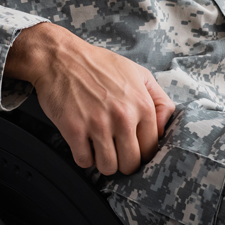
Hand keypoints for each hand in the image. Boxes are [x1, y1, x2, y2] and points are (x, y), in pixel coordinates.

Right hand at [5, 23, 172, 176]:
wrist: (60, 56)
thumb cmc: (99, 65)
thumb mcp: (138, 73)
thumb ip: (160, 101)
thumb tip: (164, 130)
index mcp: (142, 104)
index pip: (150, 149)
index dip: (140, 151)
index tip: (130, 147)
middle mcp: (123, 116)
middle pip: (130, 164)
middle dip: (122, 161)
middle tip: (113, 149)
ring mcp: (97, 124)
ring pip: (108, 168)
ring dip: (102, 161)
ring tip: (97, 146)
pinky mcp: (74, 129)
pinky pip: (84, 161)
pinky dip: (83, 156)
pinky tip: (82, 142)